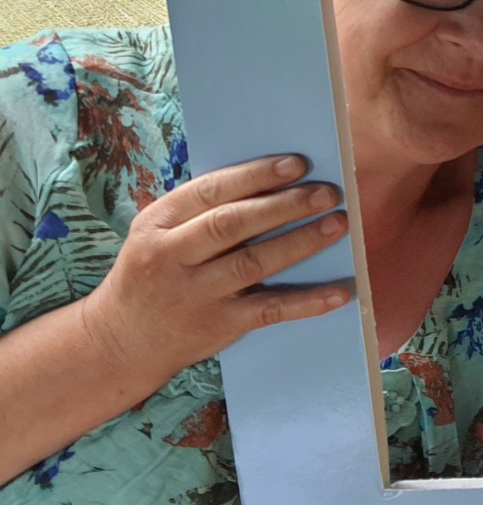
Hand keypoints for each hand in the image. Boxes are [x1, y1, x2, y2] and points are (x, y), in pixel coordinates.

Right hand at [80, 155, 353, 383]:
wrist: (121, 341)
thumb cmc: (154, 273)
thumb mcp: (157, 234)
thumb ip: (200, 211)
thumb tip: (271, 180)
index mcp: (156, 224)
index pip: (209, 192)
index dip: (256, 176)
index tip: (297, 164)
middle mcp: (171, 257)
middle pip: (233, 224)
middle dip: (284, 205)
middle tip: (327, 193)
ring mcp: (195, 294)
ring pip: (253, 263)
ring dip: (301, 242)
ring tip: (337, 224)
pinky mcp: (218, 325)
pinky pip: (269, 311)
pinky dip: (306, 303)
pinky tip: (339, 292)